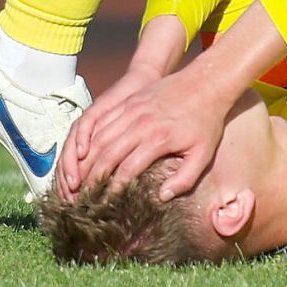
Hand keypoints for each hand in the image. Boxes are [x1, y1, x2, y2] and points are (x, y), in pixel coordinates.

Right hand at [74, 66, 229, 200]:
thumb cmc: (206, 122)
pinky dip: (91, 139)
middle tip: (83, 195)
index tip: (104, 203)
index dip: (113, 188)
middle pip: (107, 154)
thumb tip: (161, 197)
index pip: (127, 169)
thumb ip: (184, 179)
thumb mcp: (203, 154)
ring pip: (100, 138)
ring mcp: (132, 110)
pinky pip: (103, 121)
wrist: (206, 83)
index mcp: (158, 139)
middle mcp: (141, 124)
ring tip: (80, 178)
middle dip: (92, 178)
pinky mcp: (129, 102)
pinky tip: (86, 153)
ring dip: (87, 160)